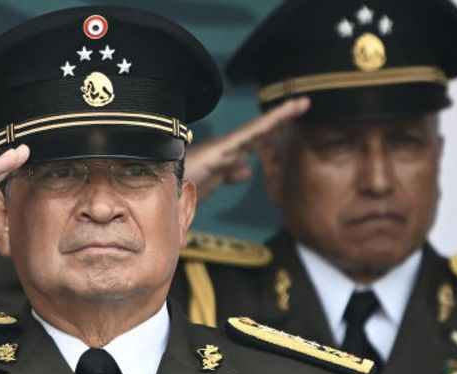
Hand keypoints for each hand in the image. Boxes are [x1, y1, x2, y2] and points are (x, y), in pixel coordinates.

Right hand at [185, 97, 308, 201]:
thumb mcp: (209, 185)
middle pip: (260, 132)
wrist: (151, 189)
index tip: (294, 117)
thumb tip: (246, 170)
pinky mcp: (220, 152)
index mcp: (226, 157)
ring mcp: (223, 149)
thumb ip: (227, 175)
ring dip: (278, 117)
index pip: (255, 142)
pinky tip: (279, 119)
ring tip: (300, 104)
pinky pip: (246, 137)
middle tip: (305, 103)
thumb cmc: (175, 188)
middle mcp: (226, 149)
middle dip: (281, 118)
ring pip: (257, 130)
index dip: (273, 130)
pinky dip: (265, 126)